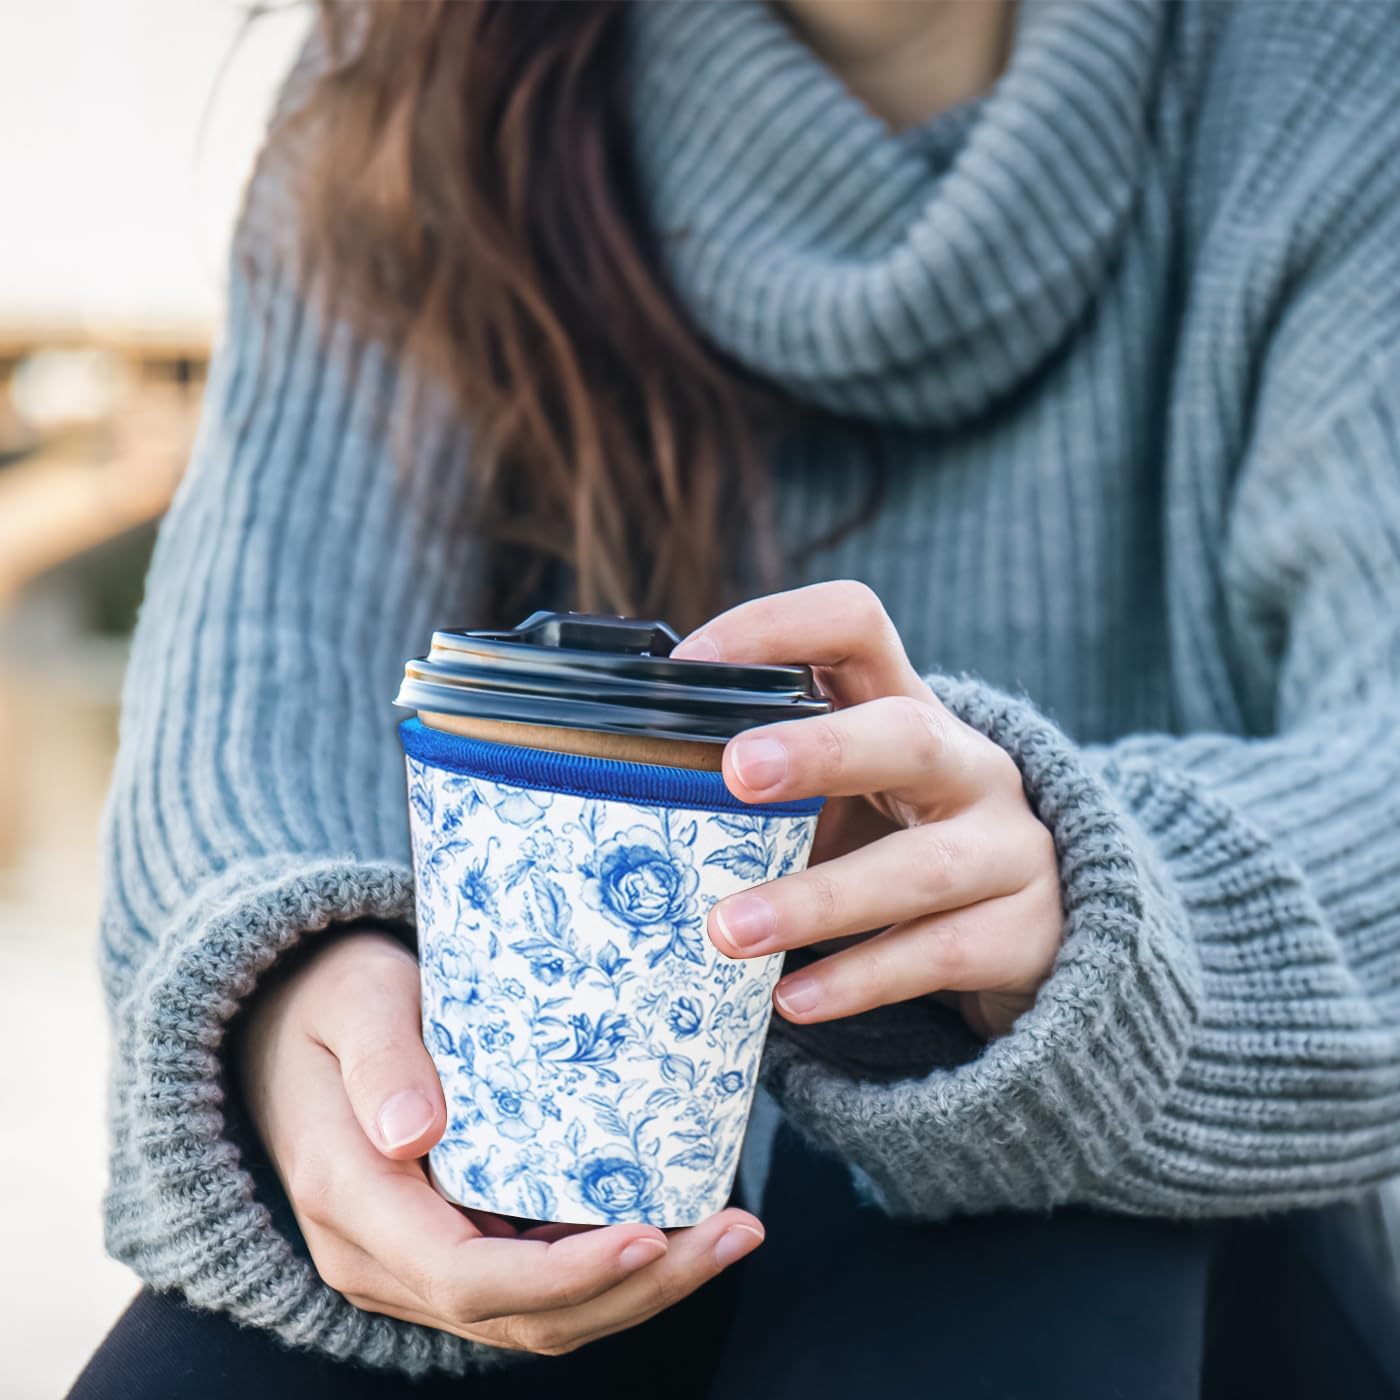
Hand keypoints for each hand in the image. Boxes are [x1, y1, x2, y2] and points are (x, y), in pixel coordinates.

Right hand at [237, 929, 763, 1354]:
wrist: (287, 1026)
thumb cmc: (332, 1001)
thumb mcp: (353, 1002)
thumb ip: (381, 1059)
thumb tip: (413, 1136)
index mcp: (351, 1201)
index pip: (466, 1277)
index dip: (565, 1275)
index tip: (649, 1235)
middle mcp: (380, 1256)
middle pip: (521, 1316)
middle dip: (636, 1289)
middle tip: (733, 1233)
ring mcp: (414, 1262)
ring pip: (536, 1316)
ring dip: (638, 1289)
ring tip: (731, 1232)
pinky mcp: (449, 1244)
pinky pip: (533, 1284)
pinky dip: (607, 1270)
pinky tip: (677, 1224)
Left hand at [672, 581, 1063, 1039]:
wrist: (1038, 927)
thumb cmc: (904, 842)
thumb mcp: (852, 793)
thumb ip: (774, 783)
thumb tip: (633, 786)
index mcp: (910, 708)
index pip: (855, 624)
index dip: (776, 628)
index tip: (691, 665)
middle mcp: (970, 766)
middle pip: (908, 736)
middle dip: (822, 750)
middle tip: (733, 771)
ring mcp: (1010, 848)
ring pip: (924, 867)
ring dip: (819, 898)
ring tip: (728, 930)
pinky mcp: (1024, 932)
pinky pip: (941, 955)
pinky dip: (860, 979)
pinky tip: (791, 1000)